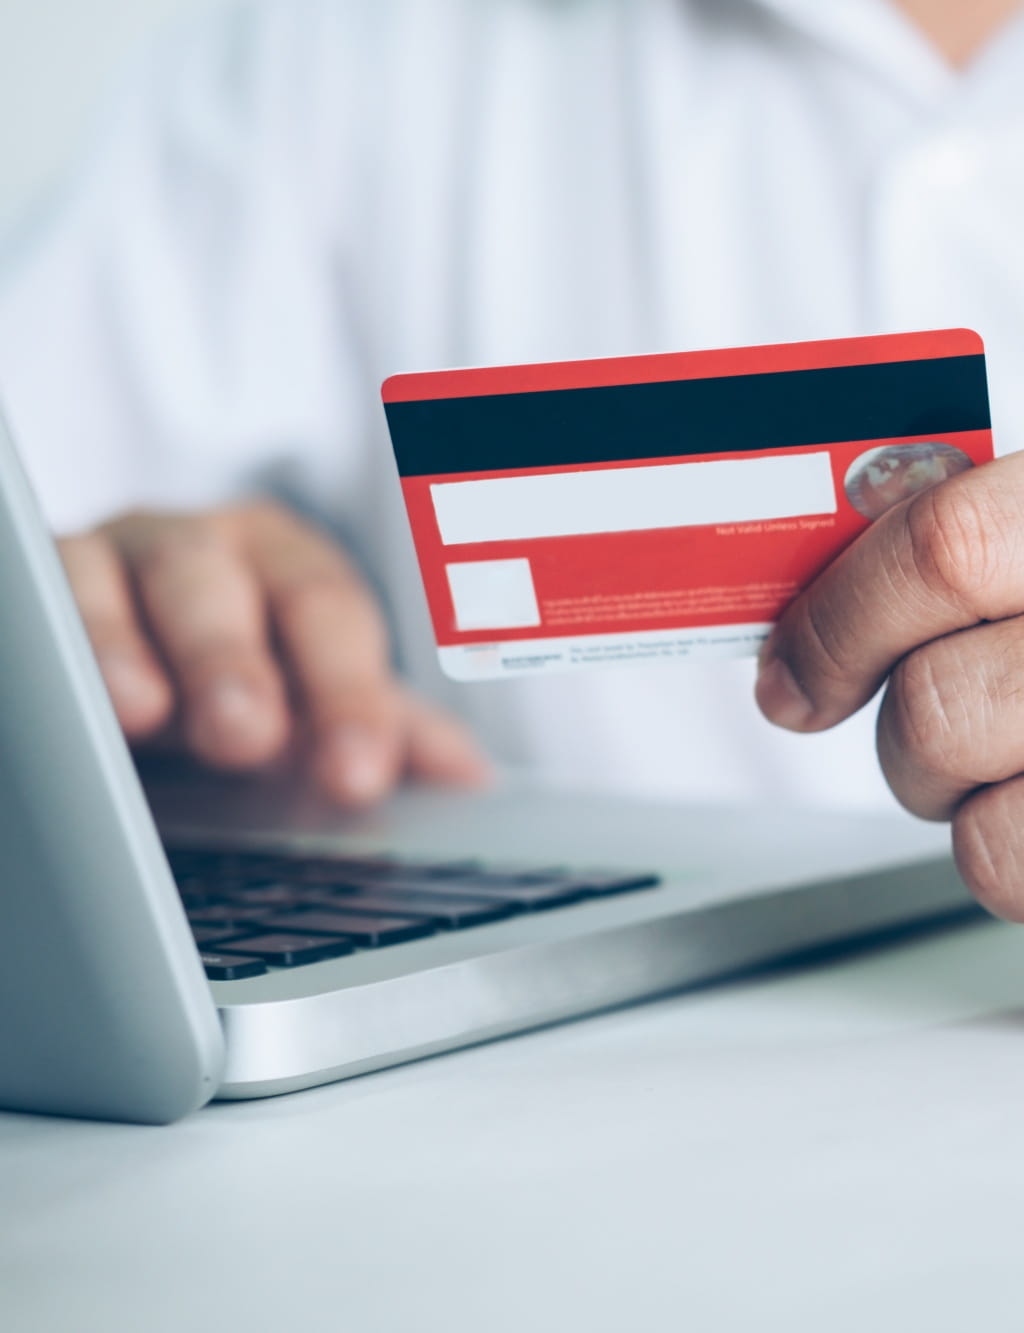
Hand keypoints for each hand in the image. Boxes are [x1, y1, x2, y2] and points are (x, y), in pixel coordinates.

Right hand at [58, 500, 488, 805]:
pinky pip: (32, 600)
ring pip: (108, 581)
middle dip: (233, 662)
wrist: (128, 652)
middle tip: (246, 738)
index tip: (358, 775)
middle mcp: (200, 548)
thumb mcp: (313, 699)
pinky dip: (44, 641)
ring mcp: (105, 560)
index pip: (329, 615)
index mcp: (289, 564)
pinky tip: (52, 698)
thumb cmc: (241, 672)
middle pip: (221, 587)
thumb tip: (469, 779)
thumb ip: (385, 730)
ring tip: (138, 712)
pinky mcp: (33, 585)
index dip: (349, 694)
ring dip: (123, 645)